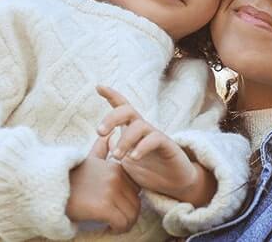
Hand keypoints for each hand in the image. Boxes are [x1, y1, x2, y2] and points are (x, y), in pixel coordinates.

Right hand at [66, 135, 140, 232]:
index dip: (130, 201)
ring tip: (114, 226)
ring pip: (131, 214)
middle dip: (129, 215)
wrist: (49, 188)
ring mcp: (110, 191)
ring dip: (125, 224)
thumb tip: (107, 137)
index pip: (136, 189)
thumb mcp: (87, 160)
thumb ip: (100, 151)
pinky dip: (118, 229)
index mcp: (115, 167)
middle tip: (118, 222)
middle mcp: (116, 177)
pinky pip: (122, 223)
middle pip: (136, 203)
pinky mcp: (104, 207)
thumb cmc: (68, 177)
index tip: (119, 208)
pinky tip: (109, 228)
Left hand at [96, 86, 212, 204]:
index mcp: (131, 130)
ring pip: (139, 125)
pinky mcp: (168, 145)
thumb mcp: (125, 162)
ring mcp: (156, 136)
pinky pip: (154, 139)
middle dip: (111, 118)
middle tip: (99, 132)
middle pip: (128, 111)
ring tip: (117, 156)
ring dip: (125, 140)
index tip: (98, 87)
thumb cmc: (147, 171)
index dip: (111, 95)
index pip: (122, 107)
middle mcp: (143, 129)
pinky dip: (142, 147)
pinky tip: (134, 157)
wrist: (173, 185)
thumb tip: (103, 141)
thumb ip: (114, 151)